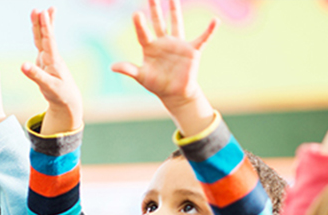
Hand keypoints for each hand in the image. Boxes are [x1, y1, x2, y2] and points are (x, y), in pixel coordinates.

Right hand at [20, 7, 82, 134]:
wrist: (68, 100)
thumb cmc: (60, 94)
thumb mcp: (47, 86)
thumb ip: (35, 75)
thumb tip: (22, 65)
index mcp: (53, 60)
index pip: (48, 40)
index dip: (45, 26)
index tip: (42, 12)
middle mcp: (52, 56)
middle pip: (46, 36)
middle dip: (43, 22)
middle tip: (40, 9)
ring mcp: (48, 58)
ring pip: (43, 38)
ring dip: (42, 25)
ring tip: (43, 10)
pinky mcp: (45, 61)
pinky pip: (41, 44)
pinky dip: (40, 34)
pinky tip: (40, 27)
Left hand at [110, 0, 217, 135]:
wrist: (175, 93)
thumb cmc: (157, 84)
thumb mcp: (142, 77)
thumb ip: (129, 69)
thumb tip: (112, 66)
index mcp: (150, 47)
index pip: (143, 33)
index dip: (140, 24)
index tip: (136, 13)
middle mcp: (163, 42)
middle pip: (158, 21)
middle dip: (155, 8)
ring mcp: (178, 44)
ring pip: (176, 23)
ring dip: (175, 10)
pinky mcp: (192, 50)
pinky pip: (202, 38)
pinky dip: (210, 30)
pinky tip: (215, 21)